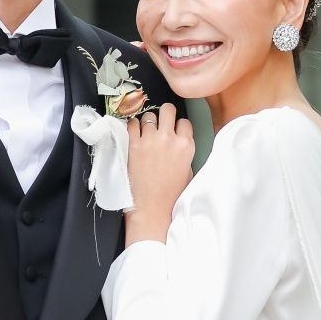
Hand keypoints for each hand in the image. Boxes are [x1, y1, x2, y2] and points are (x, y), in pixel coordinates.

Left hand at [124, 103, 193, 244]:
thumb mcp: (188, 171)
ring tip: (145, 132)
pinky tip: (134, 134)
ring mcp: (150, 140)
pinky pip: (131, 123)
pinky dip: (132, 126)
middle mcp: (169, 139)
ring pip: (148, 115)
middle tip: (160, 122)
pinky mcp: (133, 145)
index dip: (178, 126)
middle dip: (165, 114)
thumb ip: (184, 151)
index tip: (174, 131)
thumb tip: (178, 141)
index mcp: (186, 145)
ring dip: (147, 122)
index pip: (184, 121)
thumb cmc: (171, 195)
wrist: (152, 209)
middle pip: (167, 109)